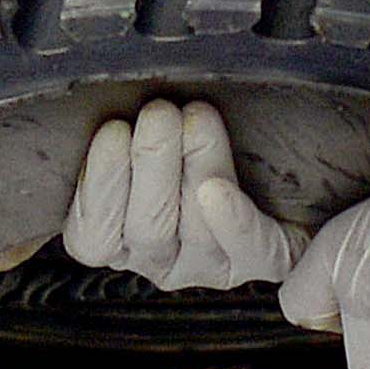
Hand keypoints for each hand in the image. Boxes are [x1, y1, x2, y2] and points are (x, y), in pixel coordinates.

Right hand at [63, 98, 301, 295]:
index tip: (113, 131)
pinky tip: (218, 189)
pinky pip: (252, 248)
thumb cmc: (190, 138)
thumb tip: (98, 104)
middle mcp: (164, 260)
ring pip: (197, 232)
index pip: (92, 236)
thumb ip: (117, 134)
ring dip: (195, 169)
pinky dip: (233, 220)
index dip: (99, 186)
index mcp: (120, 240)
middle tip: (159, 113)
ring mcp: (216, 264)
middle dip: (151, 164)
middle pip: (147, 229)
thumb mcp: (143, 137)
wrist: (278, 164)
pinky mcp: (268, 259)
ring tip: (196, 118)